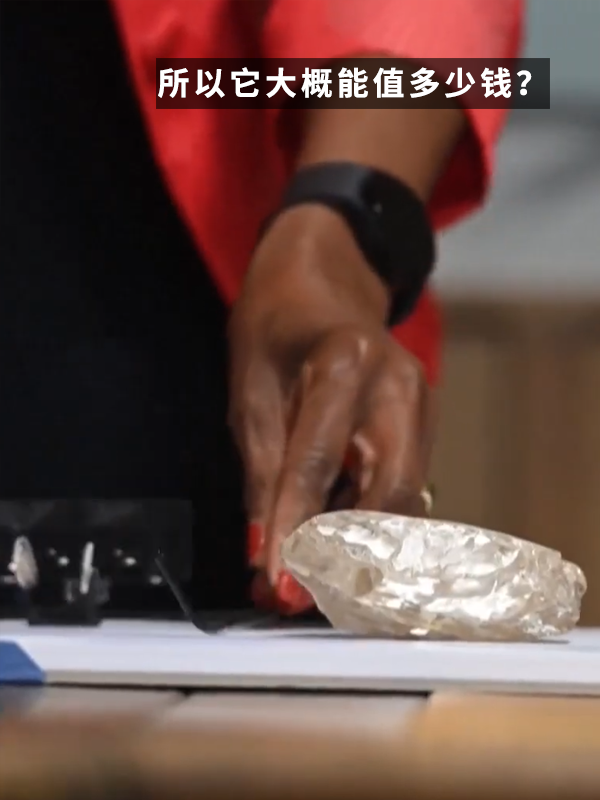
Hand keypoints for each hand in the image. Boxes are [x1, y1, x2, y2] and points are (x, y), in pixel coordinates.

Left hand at [229, 206, 433, 611]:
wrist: (324, 281)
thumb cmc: (277, 325)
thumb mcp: (249, 388)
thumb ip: (261, 470)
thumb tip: (264, 549)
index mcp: (347, 360)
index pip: (317, 462)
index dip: (294, 531)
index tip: (277, 585)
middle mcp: (399, 386)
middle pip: (388, 493)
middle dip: (347, 553)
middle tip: (301, 593)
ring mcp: (421, 405)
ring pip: (403, 501)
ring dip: (358, 545)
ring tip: (311, 574)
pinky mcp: (425, 424)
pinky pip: (402, 488)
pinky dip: (368, 522)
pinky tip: (333, 536)